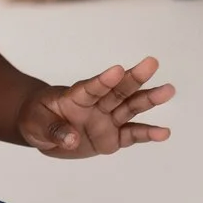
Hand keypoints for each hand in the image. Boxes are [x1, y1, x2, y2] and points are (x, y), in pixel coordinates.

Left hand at [19, 58, 173, 157]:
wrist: (42, 129)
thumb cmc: (36, 118)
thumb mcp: (34, 124)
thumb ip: (53, 130)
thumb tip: (72, 140)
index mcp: (75, 96)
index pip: (90, 87)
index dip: (103, 80)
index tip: (117, 70)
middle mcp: (95, 105)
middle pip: (117, 90)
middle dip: (134, 77)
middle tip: (152, 62)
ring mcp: (106, 120)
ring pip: (130, 108)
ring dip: (149, 99)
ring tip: (169, 90)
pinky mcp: (112, 137)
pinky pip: (131, 135)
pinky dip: (147, 134)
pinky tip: (164, 132)